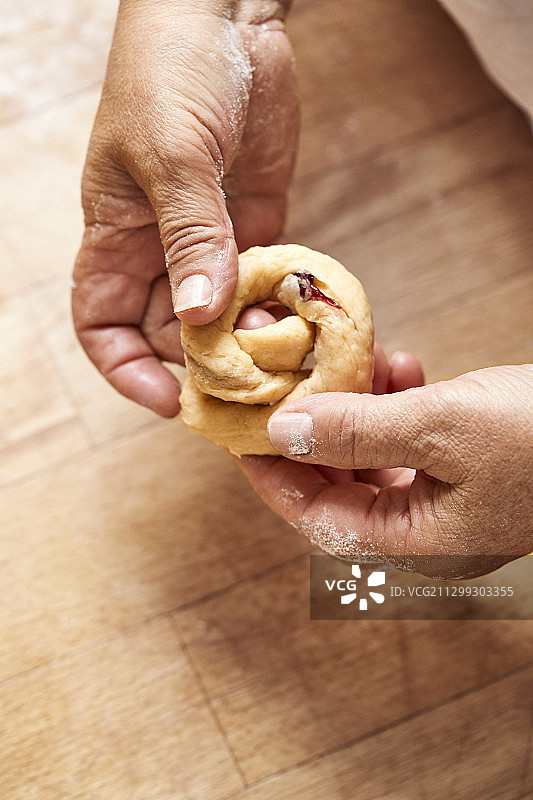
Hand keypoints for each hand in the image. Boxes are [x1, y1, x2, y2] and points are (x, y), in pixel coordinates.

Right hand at [72, 0, 297, 415]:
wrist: (227, 13)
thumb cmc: (171, 68)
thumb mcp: (172, 156)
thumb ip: (190, 238)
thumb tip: (199, 316)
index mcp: (115, 235)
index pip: (101, 324)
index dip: (125, 368)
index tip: (166, 397)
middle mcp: (159, 247)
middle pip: (168, 332)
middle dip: (199, 363)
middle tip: (244, 383)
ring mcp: (209, 238)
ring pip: (219, 314)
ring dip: (247, 341)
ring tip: (279, 355)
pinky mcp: (255, 222)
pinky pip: (260, 281)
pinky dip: (276, 305)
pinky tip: (299, 320)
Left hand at [238, 364, 532, 577]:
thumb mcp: (442, 427)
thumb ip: (357, 431)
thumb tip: (280, 432)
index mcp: (417, 541)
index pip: (316, 518)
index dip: (272, 474)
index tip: (242, 430)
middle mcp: (427, 527)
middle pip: (339, 485)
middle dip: (316, 429)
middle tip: (292, 382)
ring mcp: (448, 495)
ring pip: (373, 455)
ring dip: (358, 407)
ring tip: (358, 360)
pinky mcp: (466, 461)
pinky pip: (410, 436)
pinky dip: (397, 401)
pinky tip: (402, 365)